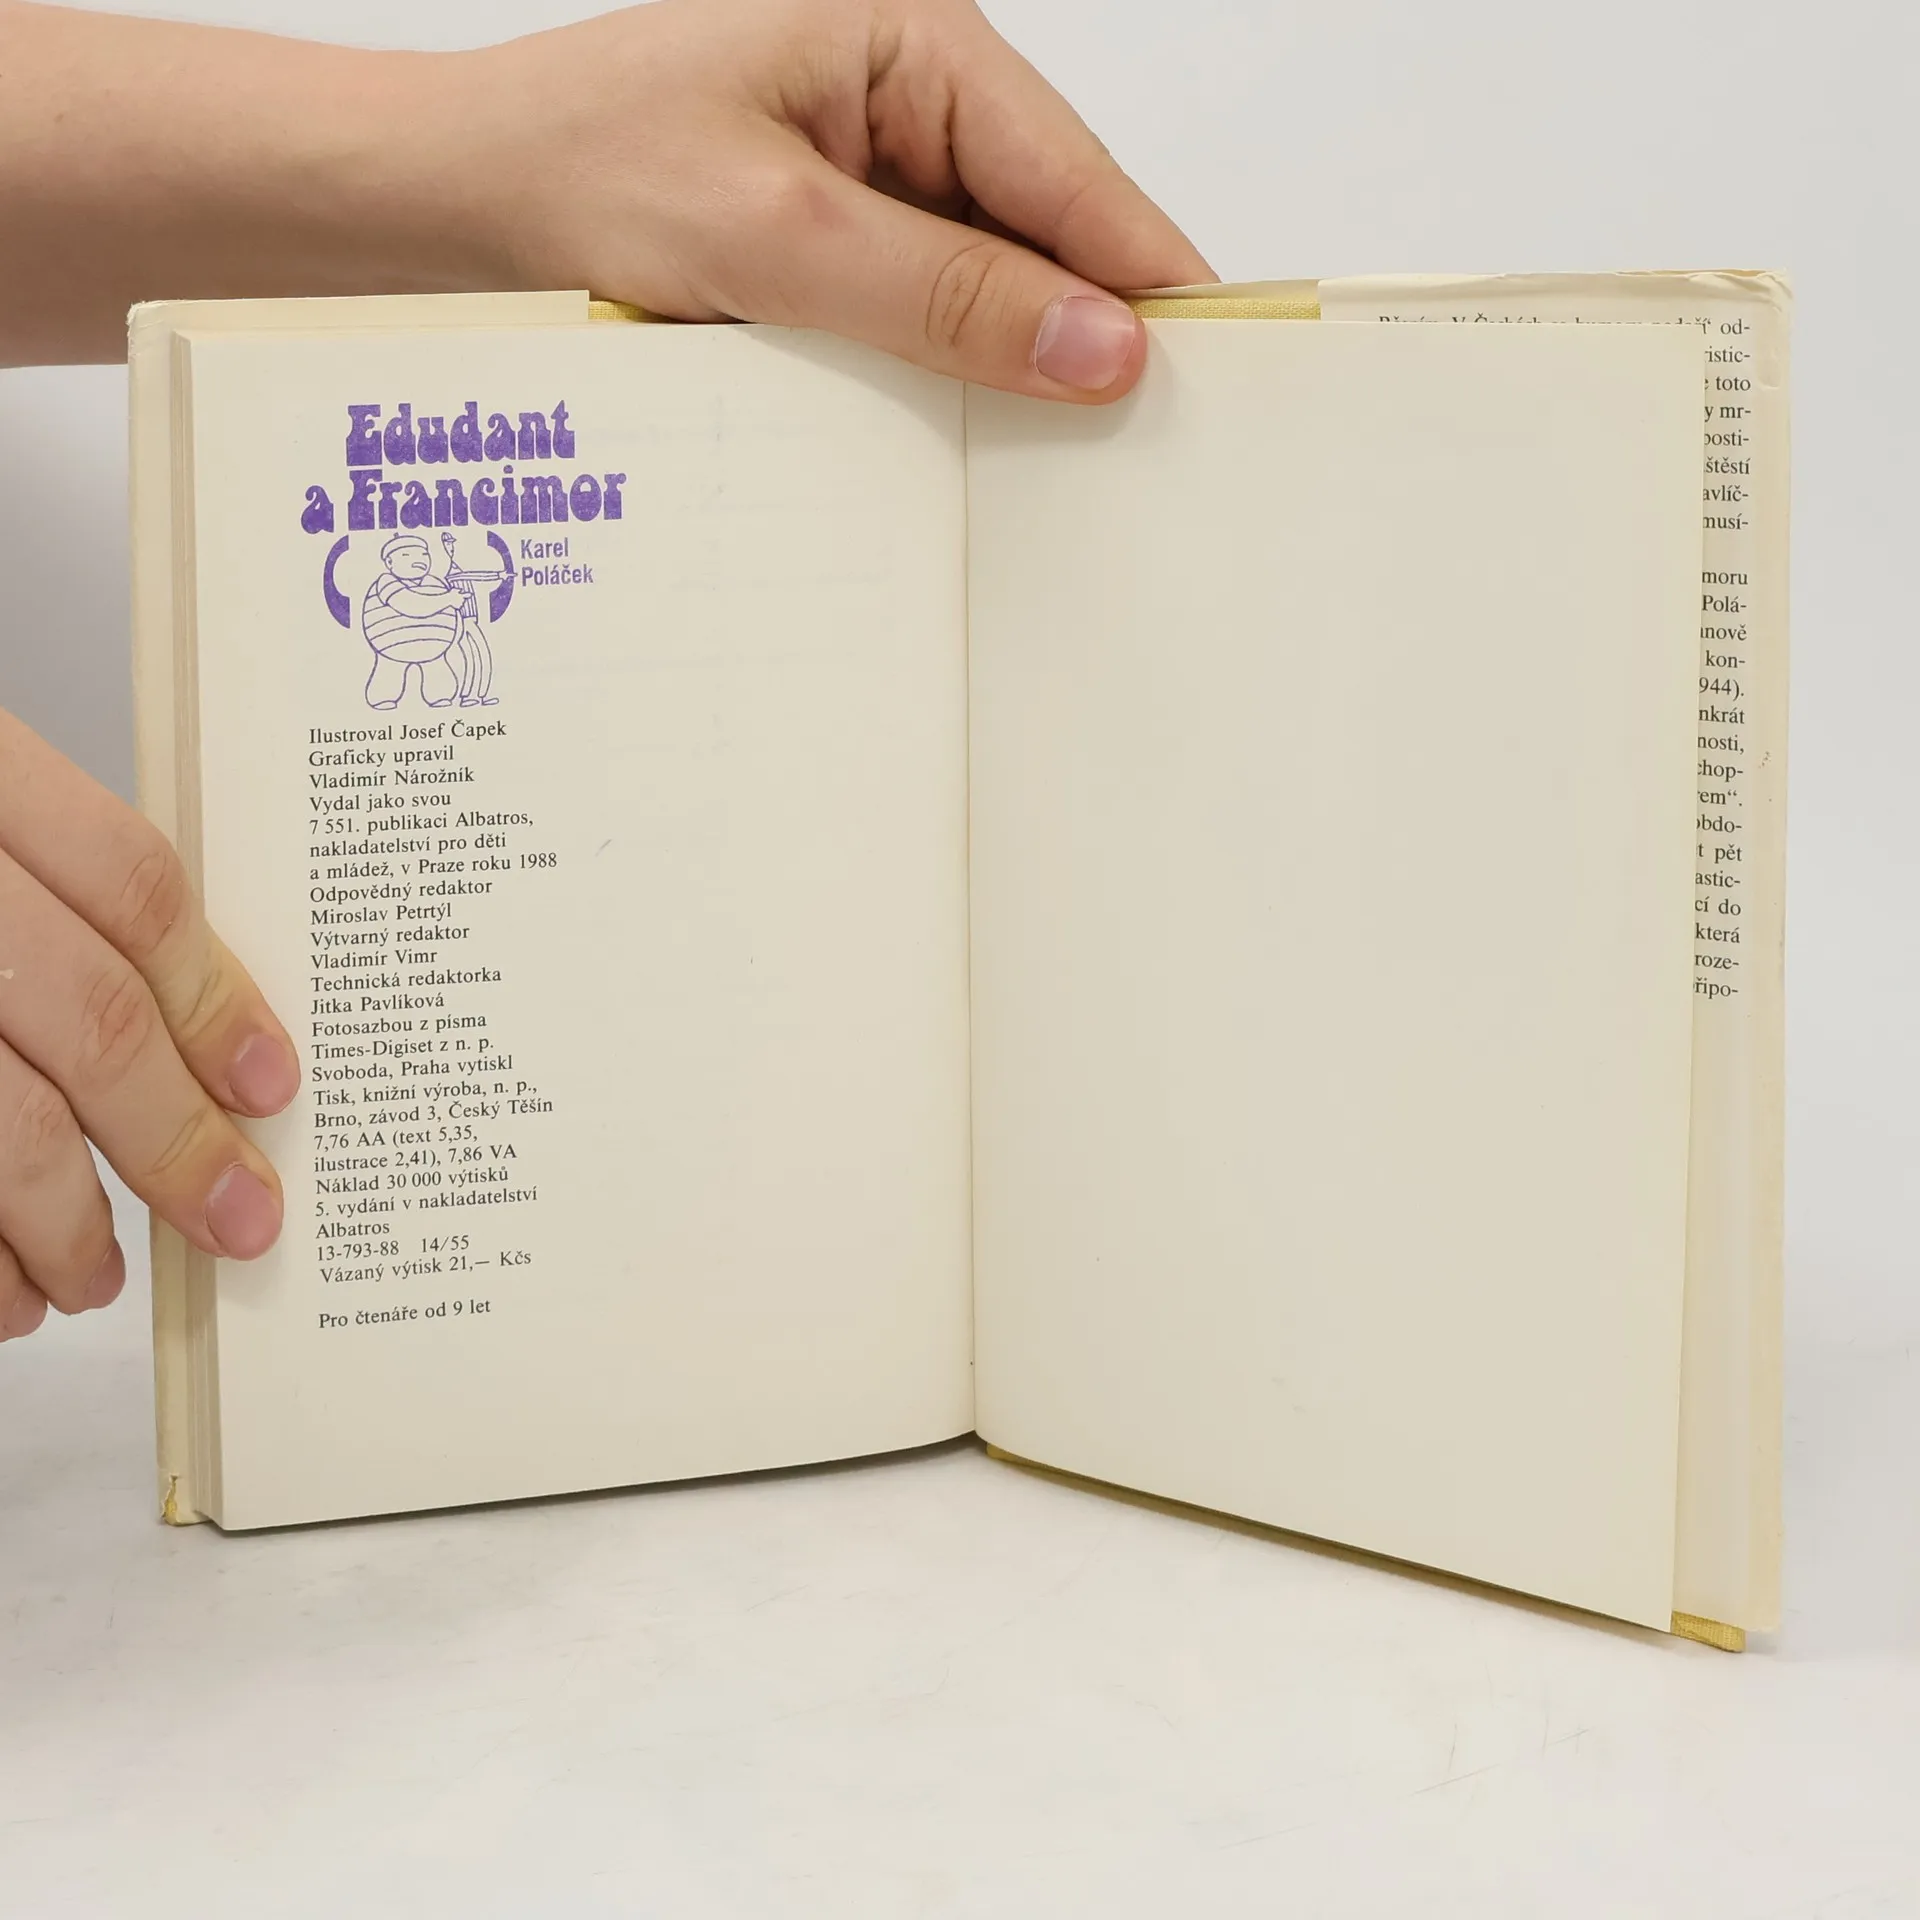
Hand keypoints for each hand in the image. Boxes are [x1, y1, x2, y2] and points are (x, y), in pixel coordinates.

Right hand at [0, 710, 294, 1342]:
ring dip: (59, 1224)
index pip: (134, 888)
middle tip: (232, 1219)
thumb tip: (203, 1043)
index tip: (269, 1088)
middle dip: (172, 1139)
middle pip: (89, 1015)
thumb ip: (58, 898)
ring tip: (91, 1279)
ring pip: (1, 1118)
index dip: (214, 997)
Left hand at [468, 0, 1215, 400]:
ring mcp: (878, 171)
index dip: (1148, 280)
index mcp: (913, 41)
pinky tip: (961, 440)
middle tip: (1136, 453)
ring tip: (1053, 467)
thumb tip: (1100, 347)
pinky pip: (931, 312)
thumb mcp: (775, 236)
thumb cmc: (581, 165)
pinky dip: (948, 374)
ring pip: (995, 282)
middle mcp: (910, 97)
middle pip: (1050, 232)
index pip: (1074, 175)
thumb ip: (944, 294)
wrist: (458, 202)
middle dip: (1083, 334)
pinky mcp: (844, 238)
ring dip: (1010, 366)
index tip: (1216, 375)